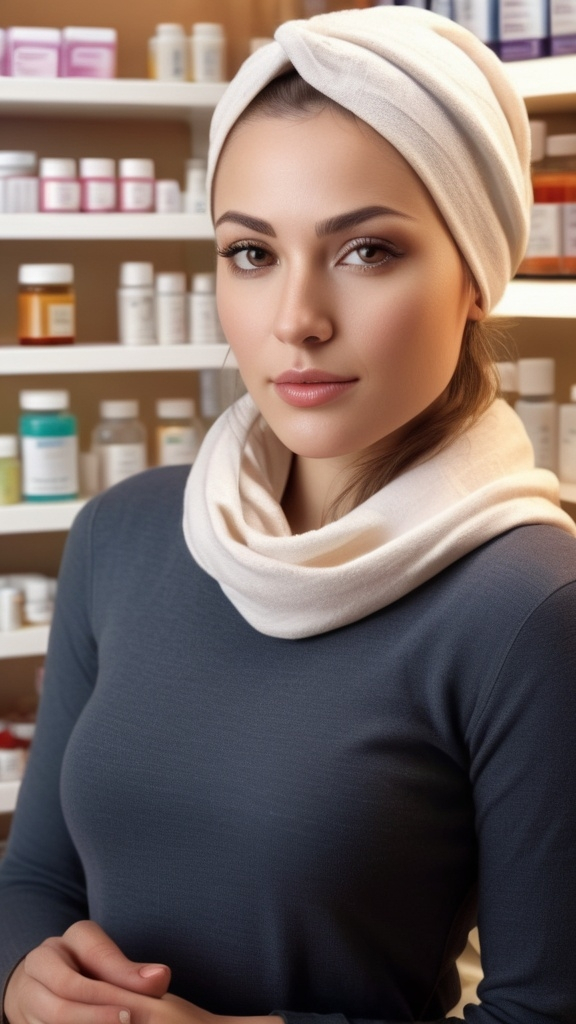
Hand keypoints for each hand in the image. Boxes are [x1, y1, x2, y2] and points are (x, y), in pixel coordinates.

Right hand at [3, 919, 170, 1023]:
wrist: (47, 985)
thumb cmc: (91, 970)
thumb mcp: (110, 963)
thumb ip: (133, 973)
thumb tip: (161, 977)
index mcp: (74, 938)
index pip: (97, 955)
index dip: (122, 978)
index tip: (146, 998)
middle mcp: (44, 959)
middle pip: (67, 986)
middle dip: (99, 1008)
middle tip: (127, 1020)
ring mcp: (28, 989)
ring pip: (52, 1012)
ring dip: (85, 1022)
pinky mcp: (23, 1016)